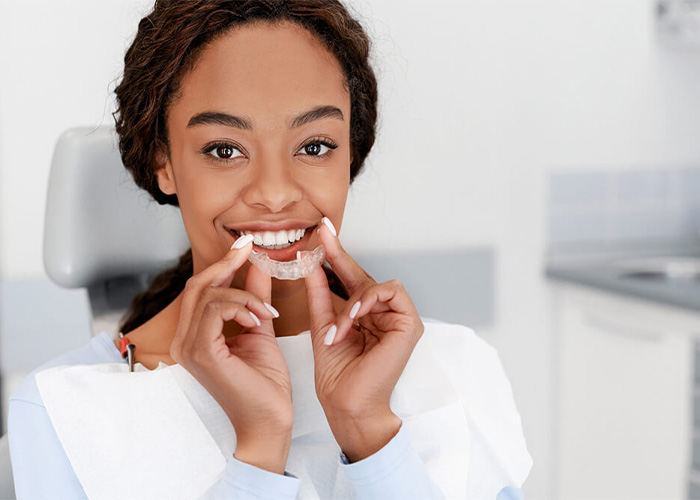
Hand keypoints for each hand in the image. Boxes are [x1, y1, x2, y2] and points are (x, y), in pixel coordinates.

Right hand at [169, 238, 293, 443]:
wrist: (270, 421)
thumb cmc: (265, 386)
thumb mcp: (260, 330)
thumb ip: (254, 299)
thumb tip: (257, 267)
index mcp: (195, 337)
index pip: (201, 290)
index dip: (222, 264)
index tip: (246, 245)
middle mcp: (185, 341)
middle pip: (198, 286)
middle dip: (227, 264)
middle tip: (251, 249)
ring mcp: (189, 348)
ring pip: (209, 294)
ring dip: (244, 295)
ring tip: (266, 313)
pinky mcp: (202, 353)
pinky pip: (216, 309)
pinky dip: (242, 306)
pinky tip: (259, 320)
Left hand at [304, 219, 423, 460]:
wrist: (346, 404)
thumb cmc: (336, 374)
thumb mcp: (322, 324)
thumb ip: (319, 292)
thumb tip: (310, 262)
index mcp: (364, 315)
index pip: (350, 278)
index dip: (336, 254)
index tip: (321, 230)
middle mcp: (383, 314)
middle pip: (364, 276)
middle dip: (340, 256)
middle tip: (322, 235)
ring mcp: (399, 319)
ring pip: (376, 284)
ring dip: (353, 301)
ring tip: (340, 327)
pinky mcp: (410, 324)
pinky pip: (391, 293)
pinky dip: (369, 301)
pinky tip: (355, 316)